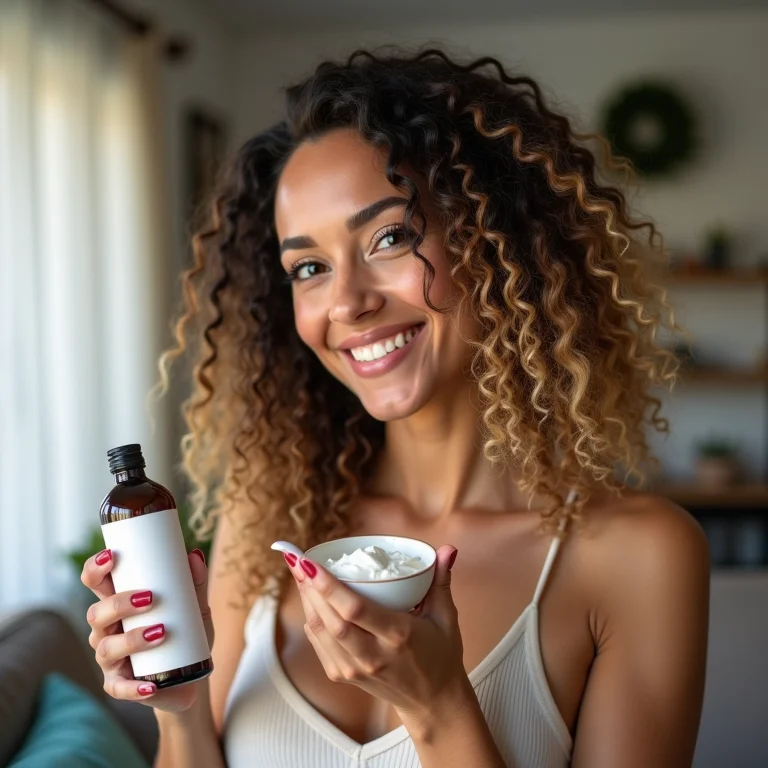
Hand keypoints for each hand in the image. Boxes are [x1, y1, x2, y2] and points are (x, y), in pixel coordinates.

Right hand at [81, 547, 212, 713]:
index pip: (96, 583)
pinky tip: (149, 686)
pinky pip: (119, 688)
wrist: (191, 677)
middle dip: (118, 604)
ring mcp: (111, 660)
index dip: (95, 569)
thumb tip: (194, 556)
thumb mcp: (195, 608)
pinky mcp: (119, 686)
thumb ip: (195, 584)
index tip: (112, 556)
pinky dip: (133, 687)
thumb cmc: (185, 635)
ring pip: (106, 648)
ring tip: (161, 632)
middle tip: (150, 598)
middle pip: (96, 613)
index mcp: (119, 606)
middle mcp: (107, 630)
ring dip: (131, 639)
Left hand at [283, 545, 465, 722]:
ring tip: (298, 572)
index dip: (328, 586)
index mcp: (398, 636)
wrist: (433, 702)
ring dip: (306, 602)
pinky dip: (311, 621)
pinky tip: (309, 601)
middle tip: (296, 559)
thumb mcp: (446, 617)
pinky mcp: (345, 677)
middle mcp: (373, 655)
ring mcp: (356, 669)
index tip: (310, 563)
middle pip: (331, 621)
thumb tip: (448, 548)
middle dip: (309, 588)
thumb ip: (442, 580)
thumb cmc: (441, 655)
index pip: (355, 610)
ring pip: (321, 633)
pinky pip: (320, 645)